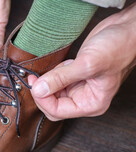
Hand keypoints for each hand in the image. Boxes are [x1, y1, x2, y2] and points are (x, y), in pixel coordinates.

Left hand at [29, 2, 135, 120]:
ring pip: (52, 93)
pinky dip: (52, 73)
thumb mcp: (87, 64)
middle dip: (42, 92)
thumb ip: (60, 78)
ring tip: (58, 67)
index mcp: (91, 104)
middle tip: (35, 77)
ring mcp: (79, 88)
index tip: (35, 84)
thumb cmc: (118, 48)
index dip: (43, 99)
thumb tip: (39, 89)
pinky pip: (55, 80)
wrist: (127, 29)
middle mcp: (84, 99)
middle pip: (52, 105)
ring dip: (47, 81)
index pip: (57, 111)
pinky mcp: (75, 76)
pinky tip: (64, 63)